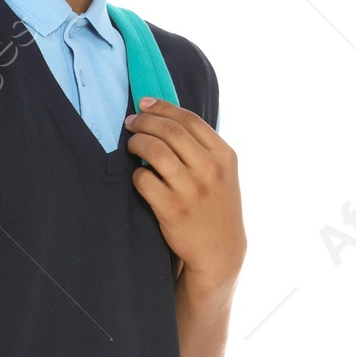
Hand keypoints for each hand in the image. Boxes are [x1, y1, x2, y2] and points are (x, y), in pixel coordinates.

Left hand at [125, 99, 246, 293]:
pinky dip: (137, 174)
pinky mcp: (171, 209)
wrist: (219, 252)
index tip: (144, 104)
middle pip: (169, 131)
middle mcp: (210, 170)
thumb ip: (203, 148)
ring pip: (154, 150)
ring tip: (131, 145)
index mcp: (224, 156)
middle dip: (143, 122)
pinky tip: (139, 175)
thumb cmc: (216, 208)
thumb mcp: (223, 174)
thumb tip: (167, 119)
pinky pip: (143, 179)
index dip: (162, 107)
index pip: (189, 119)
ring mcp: (191, 190)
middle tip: (131, 123)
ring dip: (136, 143)